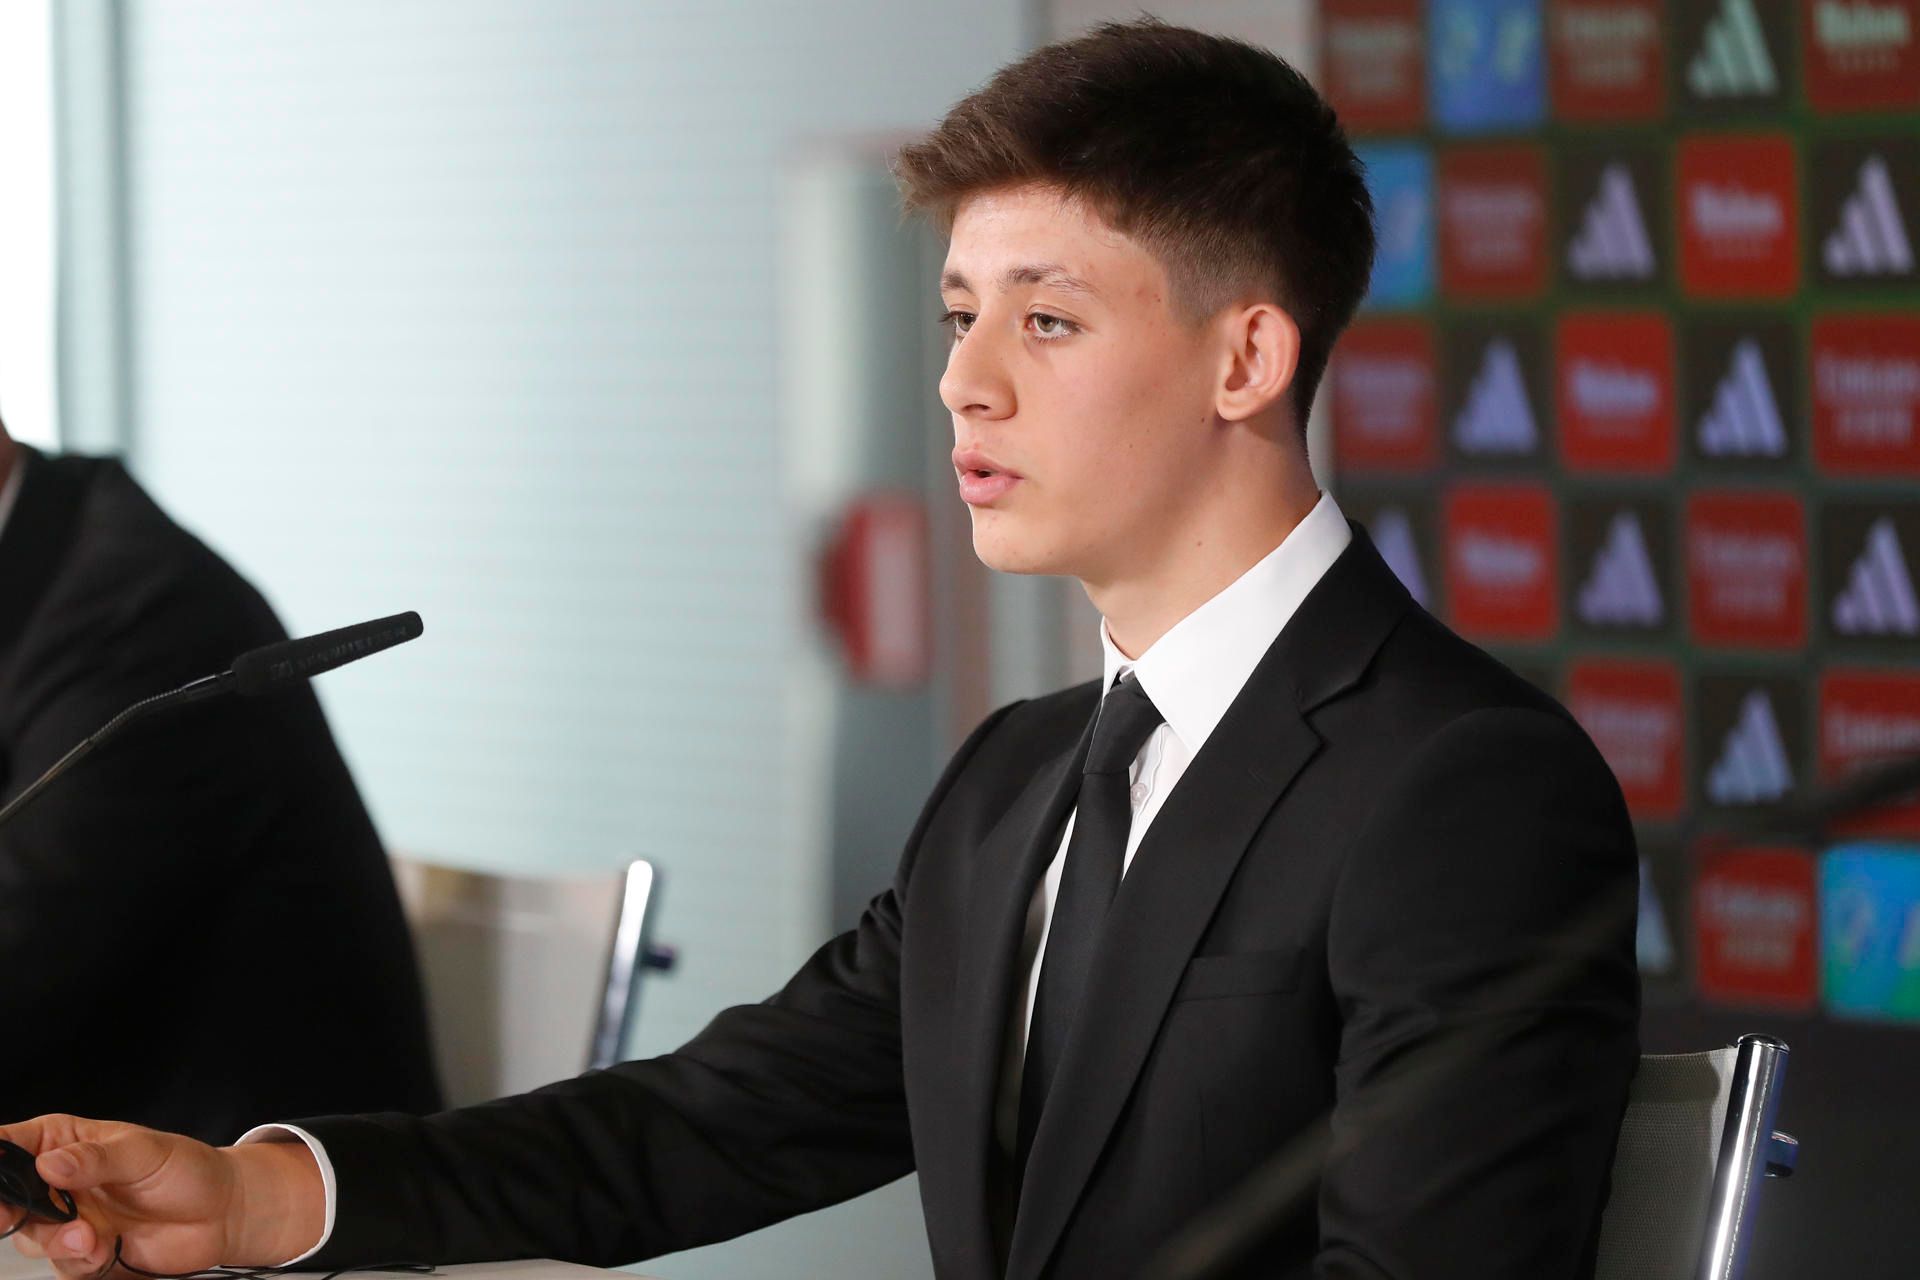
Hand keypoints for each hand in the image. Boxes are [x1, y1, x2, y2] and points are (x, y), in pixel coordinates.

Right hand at [0, 1114, 315, 1278]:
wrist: (221, 1213)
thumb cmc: (186, 1168)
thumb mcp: (144, 1152)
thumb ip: (96, 1158)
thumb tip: (50, 1164)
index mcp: (62, 1142)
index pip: (7, 1146)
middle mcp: (55, 1182)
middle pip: (5, 1198)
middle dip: (4, 1211)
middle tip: (12, 1218)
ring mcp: (66, 1219)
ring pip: (30, 1236)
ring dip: (56, 1241)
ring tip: (92, 1239)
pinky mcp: (82, 1253)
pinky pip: (62, 1265)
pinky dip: (80, 1262)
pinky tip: (105, 1252)